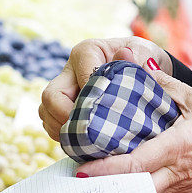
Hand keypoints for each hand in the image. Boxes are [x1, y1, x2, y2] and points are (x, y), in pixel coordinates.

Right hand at [38, 37, 171, 140]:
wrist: (140, 68)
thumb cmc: (141, 58)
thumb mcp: (145, 51)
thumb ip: (139, 54)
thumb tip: (125, 55)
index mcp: (86, 52)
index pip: (81, 79)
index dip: (94, 101)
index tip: (111, 114)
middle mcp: (68, 69)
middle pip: (51, 97)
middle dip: (68, 118)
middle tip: (91, 133)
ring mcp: (62, 88)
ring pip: (46, 112)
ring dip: (64, 130)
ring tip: (88, 140)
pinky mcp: (60, 106)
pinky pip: (50, 124)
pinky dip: (65, 136)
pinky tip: (85, 141)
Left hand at [75, 67, 191, 192]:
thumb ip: (163, 82)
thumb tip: (137, 62)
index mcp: (177, 146)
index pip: (136, 163)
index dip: (107, 169)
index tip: (83, 169)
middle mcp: (176, 171)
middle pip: (135, 189)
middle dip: (106, 188)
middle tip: (80, 182)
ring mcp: (182, 186)